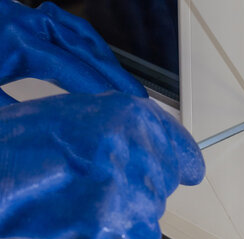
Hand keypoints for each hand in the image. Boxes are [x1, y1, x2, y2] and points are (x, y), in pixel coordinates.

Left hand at [0, 0, 146, 105]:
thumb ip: (16, 112)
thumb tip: (53, 128)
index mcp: (16, 40)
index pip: (72, 68)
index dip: (100, 90)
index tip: (120, 110)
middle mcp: (27, 22)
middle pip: (86, 48)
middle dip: (115, 74)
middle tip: (138, 97)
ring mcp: (29, 16)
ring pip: (81, 33)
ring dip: (105, 58)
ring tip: (125, 83)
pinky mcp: (27, 18)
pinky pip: (69, 27)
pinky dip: (88, 45)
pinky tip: (100, 62)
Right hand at [0, 91, 204, 238]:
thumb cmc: (26, 143)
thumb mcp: (85, 113)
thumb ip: (130, 129)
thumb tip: (162, 146)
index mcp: (135, 116)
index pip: (184, 147)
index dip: (185, 162)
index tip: (190, 171)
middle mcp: (140, 148)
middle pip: (168, 182)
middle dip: (143, 184)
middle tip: (105, 184)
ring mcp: (132, 188)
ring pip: (154, 210)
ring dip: (130, 211)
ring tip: (89, 201)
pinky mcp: (118, 226)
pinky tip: (99, 226)